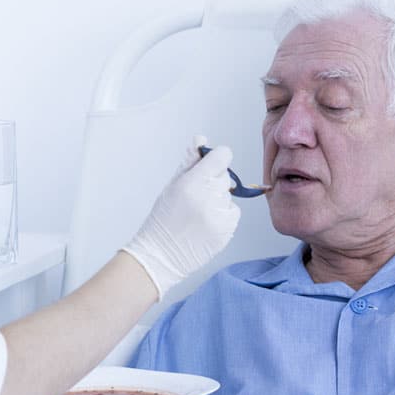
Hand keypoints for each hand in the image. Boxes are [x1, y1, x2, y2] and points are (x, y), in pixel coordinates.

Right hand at [123, 135, 240, 298]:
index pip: (223, 156)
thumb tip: (201, 139)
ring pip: (229, 195)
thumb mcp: (171, 186)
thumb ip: (189, 161)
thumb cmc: (162, 219)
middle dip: (212, 182)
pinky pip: (233, 212)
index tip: (208, 166)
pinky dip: (223, 215)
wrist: (161, 255)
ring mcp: (220, 215)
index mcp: (193, 182)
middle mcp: (209, 197)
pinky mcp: (227, 230)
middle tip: (195, 197)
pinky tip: (205, 223)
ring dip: (217, 200)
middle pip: (225, 176)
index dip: (216, 159)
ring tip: (197, 214)